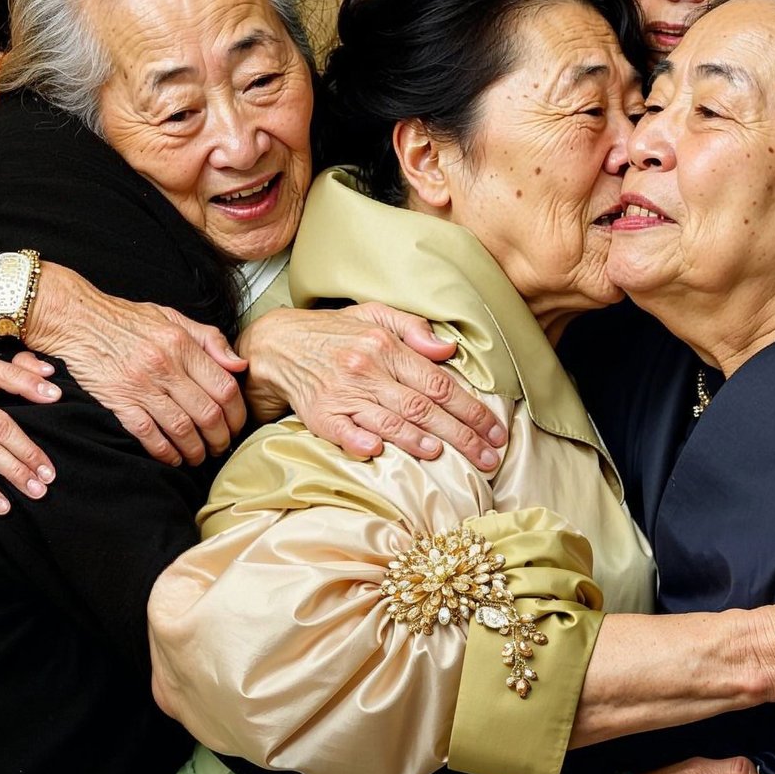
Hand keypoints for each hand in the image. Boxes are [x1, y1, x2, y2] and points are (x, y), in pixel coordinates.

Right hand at [25, 264, 245, 466]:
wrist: (79, 320)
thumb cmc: (126, 320)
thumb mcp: (173, 318)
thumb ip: (210, 340)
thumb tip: (240, 365)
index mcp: (182, 344)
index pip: (224, 387)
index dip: (237, 414)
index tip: (236, 425)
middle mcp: (165, 366)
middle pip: (207, 414)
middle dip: (220, 438)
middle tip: (221, 447)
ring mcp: (141, 386)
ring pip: (182, 429)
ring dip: (195, 450)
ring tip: (199, 456)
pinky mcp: (119, 401)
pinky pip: (149, 435)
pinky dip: (165, 452)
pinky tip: (173, 457)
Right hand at [238, 301, 507, 470]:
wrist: (279, 345)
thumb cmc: (335, 334)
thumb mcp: (375, 315)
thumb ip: (413, 330)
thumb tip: (448, 350)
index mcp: (386, 347)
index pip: (439, 383)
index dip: (471, 409)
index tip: (495, 430)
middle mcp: (368, 370)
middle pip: (424, 407)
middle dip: (462, 434)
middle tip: (489, 457)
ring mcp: (343, 394)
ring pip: (390, 420)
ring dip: (420, 441)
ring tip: (447, 456)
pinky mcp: (320, 415)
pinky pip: (345, 432)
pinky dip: (362, 441)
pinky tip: (381, 452)